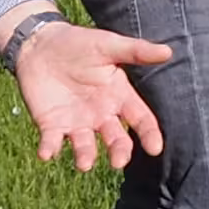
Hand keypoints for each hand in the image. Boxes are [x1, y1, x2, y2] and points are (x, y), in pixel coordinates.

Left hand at [10, 21, 169, 168]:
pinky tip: (46, 154)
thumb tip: (168, 51)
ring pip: (85, 146)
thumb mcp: (108, 45)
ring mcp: (76, 123)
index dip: (149, 133)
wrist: (40, 45)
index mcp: (119, 96)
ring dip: (86, 156)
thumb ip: (136, 51)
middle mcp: (101, 115)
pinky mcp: (51, 125)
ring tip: (85, 164)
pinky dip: (49, 149)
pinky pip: (52, 141)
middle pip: (116, 139)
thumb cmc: (78, 44)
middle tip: (118, 161)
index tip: (155, 148)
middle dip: (119, 151)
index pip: (140, 118)